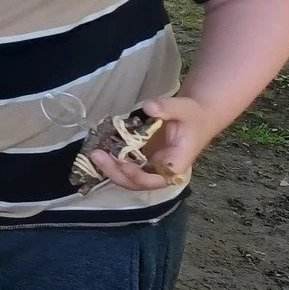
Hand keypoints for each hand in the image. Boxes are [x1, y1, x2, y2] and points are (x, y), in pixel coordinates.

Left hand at [87, 94, 220, 190]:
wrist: (194, 117)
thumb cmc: (192, 115)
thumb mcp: (184, 108)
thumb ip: (168, 107)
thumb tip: (149, 107)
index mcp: (177, 163)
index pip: (158, 179)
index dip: (140, 177)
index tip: (124, 165)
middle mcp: (162, 170)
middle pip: (138, 182)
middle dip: (116, 173)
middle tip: (97, 156)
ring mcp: (150, 165)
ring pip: (128, 176)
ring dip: (109, 168)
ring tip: (94, 153)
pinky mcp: (140, 158)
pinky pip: (124, 164)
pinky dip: (110, 160)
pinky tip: (98, 148)